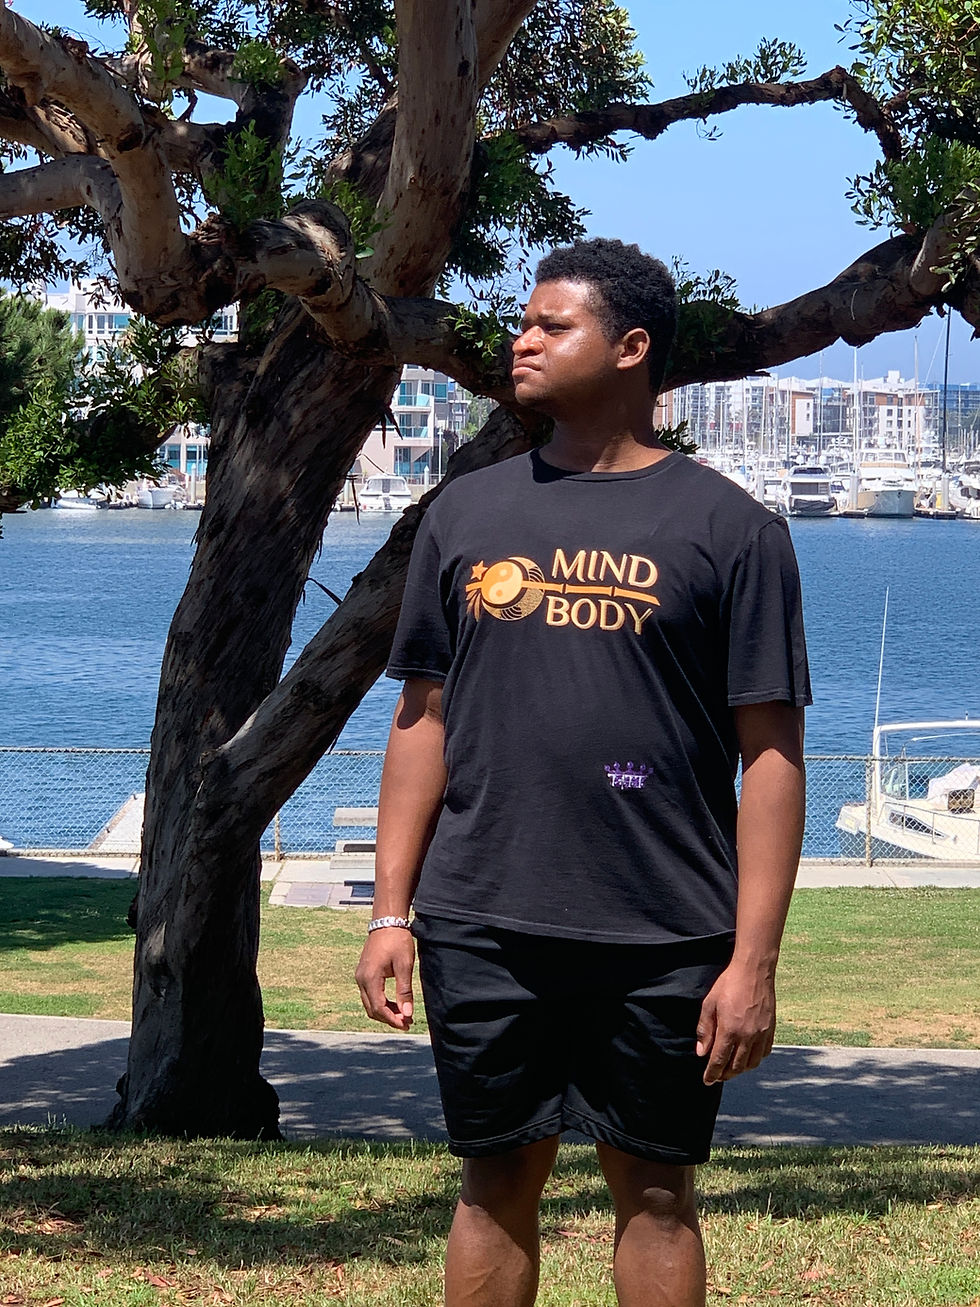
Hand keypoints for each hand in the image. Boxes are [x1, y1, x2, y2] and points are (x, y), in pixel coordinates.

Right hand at [355, 927, 415, 1030]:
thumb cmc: (397, 940)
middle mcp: (361, 979)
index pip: (378, 1008)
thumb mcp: (404, 965)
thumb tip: (407, 1013)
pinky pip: (369, 995)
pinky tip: (395, 1004)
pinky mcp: (364, 973)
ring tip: (403, 1015)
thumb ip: (404, 991)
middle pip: (372, 1009)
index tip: (406, 1024)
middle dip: (389, 1019)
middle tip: (407, 1022)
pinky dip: (381, 1003)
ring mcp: (360, 976)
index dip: (392, 1020)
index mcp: (370, 978)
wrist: (387, 921)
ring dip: (385, 1012)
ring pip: (370, 1003)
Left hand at [696, 961, 775, 1085]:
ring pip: (752, 1063)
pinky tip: (748, 1056)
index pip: (719, 1061)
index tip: (707, 1081)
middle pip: (736, 1067)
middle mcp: (747, 1036)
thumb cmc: (729, 984)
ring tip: (731, 1068)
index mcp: (730, 1030)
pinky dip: (755, 1059)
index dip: (712, 1074)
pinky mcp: (771, 1030)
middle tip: (717, 1076)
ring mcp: (761, 1034)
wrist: (754, 971)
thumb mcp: (709, 1004)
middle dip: (725, 1074)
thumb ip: (704, 1029)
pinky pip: (764, 1053)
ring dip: (740, 1070)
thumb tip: (701, 1052)